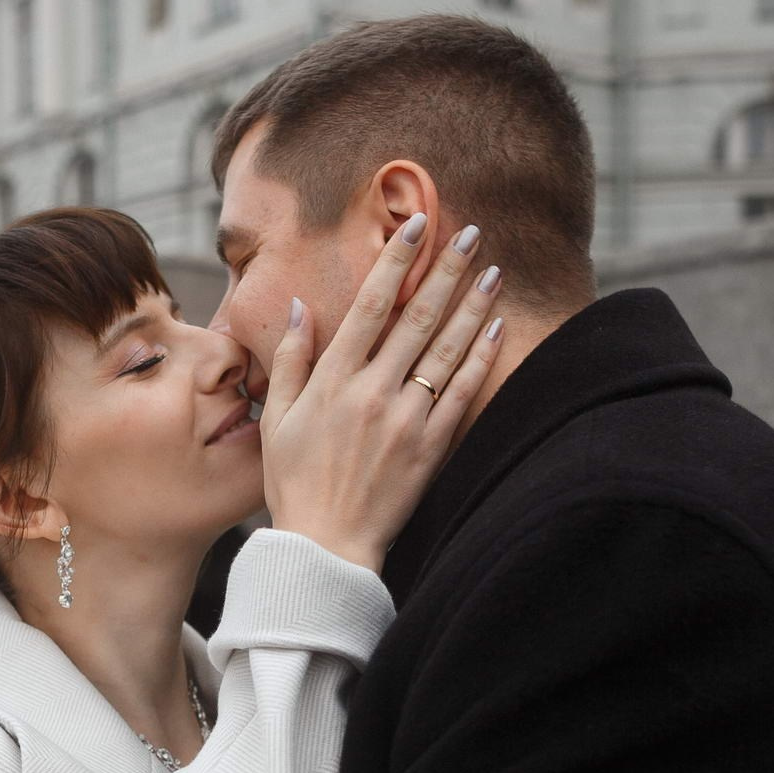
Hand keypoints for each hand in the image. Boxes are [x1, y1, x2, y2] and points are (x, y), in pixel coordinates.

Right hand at [259, 214, 506, 573]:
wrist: (326, 547)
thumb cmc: (294, 484)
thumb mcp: (277, 419)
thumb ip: (289, 361)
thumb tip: (301, 308)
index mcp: (331, 381)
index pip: (370, 305)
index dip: (396, 261)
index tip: (416, 226)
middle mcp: (371, 392)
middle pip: (417, 317)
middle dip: (446, 270)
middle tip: (470, 232)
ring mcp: (405, 420)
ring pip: (446, 349)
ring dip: (472, 305)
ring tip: (493, 270)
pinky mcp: (430, 448)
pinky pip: (462, 393)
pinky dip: (481, 359)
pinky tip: (496, 329)